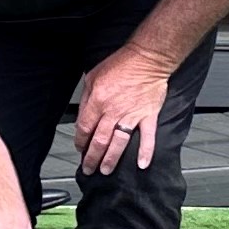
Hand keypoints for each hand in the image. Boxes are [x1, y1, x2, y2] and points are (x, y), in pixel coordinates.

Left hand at [71, 47, 174, 173]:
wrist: (147, 58)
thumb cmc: (121, 64)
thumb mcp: (93, 75)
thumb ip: (86, 98)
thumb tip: (82, 117)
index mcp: (98, 100)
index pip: (85, 127)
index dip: (80, 141)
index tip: (80, 148)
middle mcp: (113, 111)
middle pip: (100, 140)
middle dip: (92, 157)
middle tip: (89, 168)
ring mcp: (132, 115)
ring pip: (119, 143)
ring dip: (111, 159)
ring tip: (106, 170)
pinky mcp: (148, 116)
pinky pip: (147, 137)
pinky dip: (146, 152)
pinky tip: (142, 164)